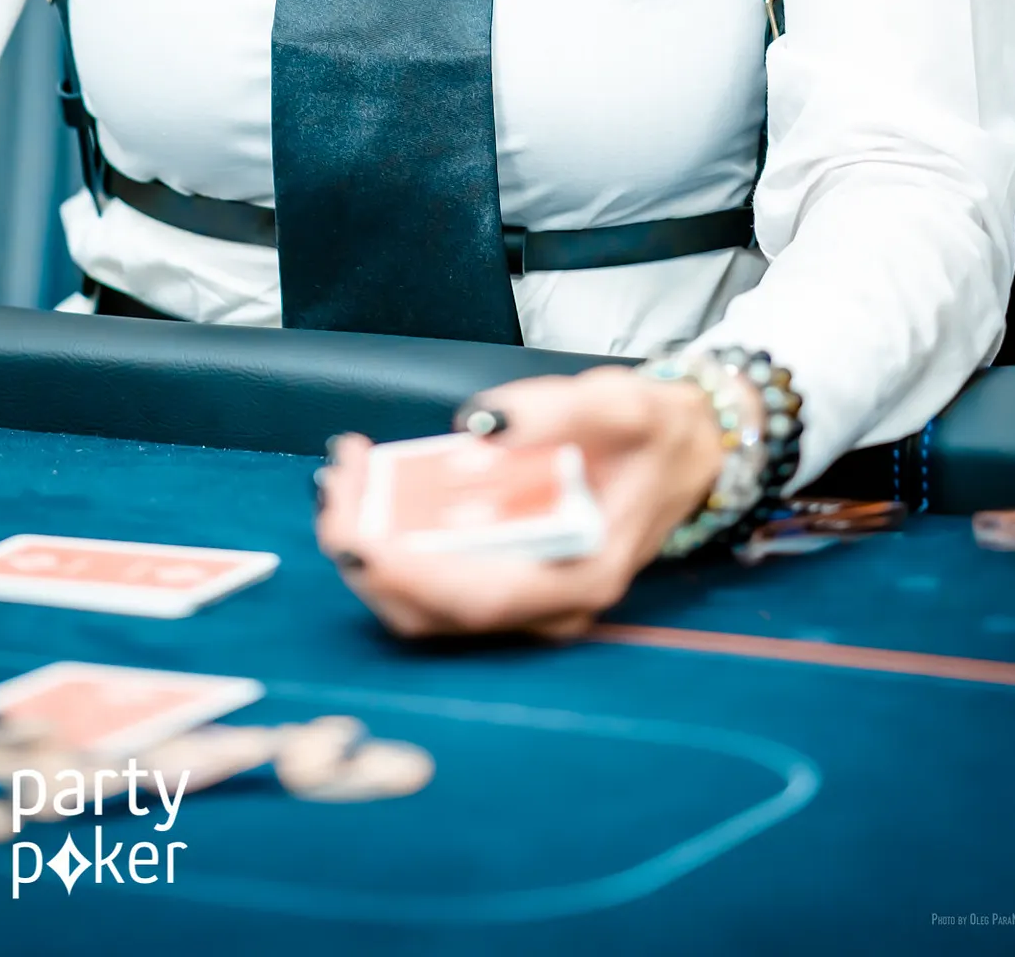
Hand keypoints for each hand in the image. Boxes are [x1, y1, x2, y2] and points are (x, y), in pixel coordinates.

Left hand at [314, 366, 728, 641]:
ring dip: (368, 546)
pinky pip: (430, 579)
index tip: (360, 528)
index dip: (410, 572)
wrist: (679, 450)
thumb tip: (478, 428)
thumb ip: (551, 411)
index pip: (480, 598)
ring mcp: (523, 600)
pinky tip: (368, 485)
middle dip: (368, 553)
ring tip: (343, 475)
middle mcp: (548, 606)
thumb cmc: (649, 432)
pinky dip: (388, 539)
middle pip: (435, 613)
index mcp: (581, 576)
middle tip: (335, 481)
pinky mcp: (502, 579)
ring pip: (422, 604)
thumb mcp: (617, 403)